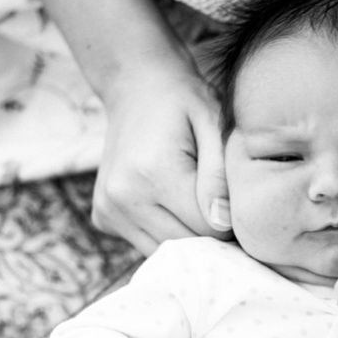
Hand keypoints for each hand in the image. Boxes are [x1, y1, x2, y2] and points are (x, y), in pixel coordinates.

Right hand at [95, 62, 232, 256]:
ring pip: (164, 252)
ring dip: (185, 235)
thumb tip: (222, 224)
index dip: (230, 221)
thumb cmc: (184, 102)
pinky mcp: (103, 217)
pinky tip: (166, 202)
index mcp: (154, 173)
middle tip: (219, 204)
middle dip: (209, 234)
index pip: (209, 229)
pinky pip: (145, 243)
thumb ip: (219, 175)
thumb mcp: (213, 124)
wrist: (135, 85)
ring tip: (193, 202)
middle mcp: (124, 197)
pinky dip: (163, 231)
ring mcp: (109, 210)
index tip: (234, 201)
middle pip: (186, 246)